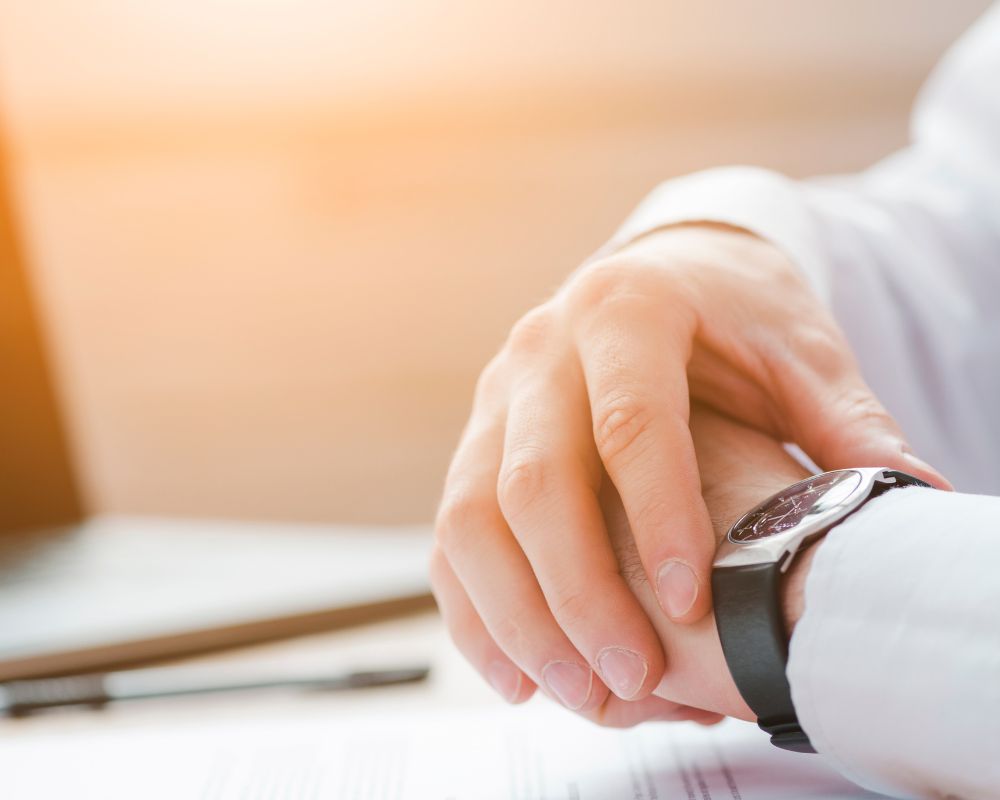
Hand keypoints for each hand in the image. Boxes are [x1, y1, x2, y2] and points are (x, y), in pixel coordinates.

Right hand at [431, 223, 946, 716]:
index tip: (691, 602)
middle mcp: (541, 348)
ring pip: (471, 512)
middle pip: (533, 478)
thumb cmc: (734, 312)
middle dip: (579, 588)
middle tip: (634, 677)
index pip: (628, 422)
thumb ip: (844, 419)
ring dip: (516, 612)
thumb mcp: (799, 347)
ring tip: (576, 691)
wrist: (664, 271)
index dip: (657, 517)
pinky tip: (519, 672)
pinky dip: (475, 607)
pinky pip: (451, 530)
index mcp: (625, 310)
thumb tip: (911, 492)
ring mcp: (496, 394)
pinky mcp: (476, 438)